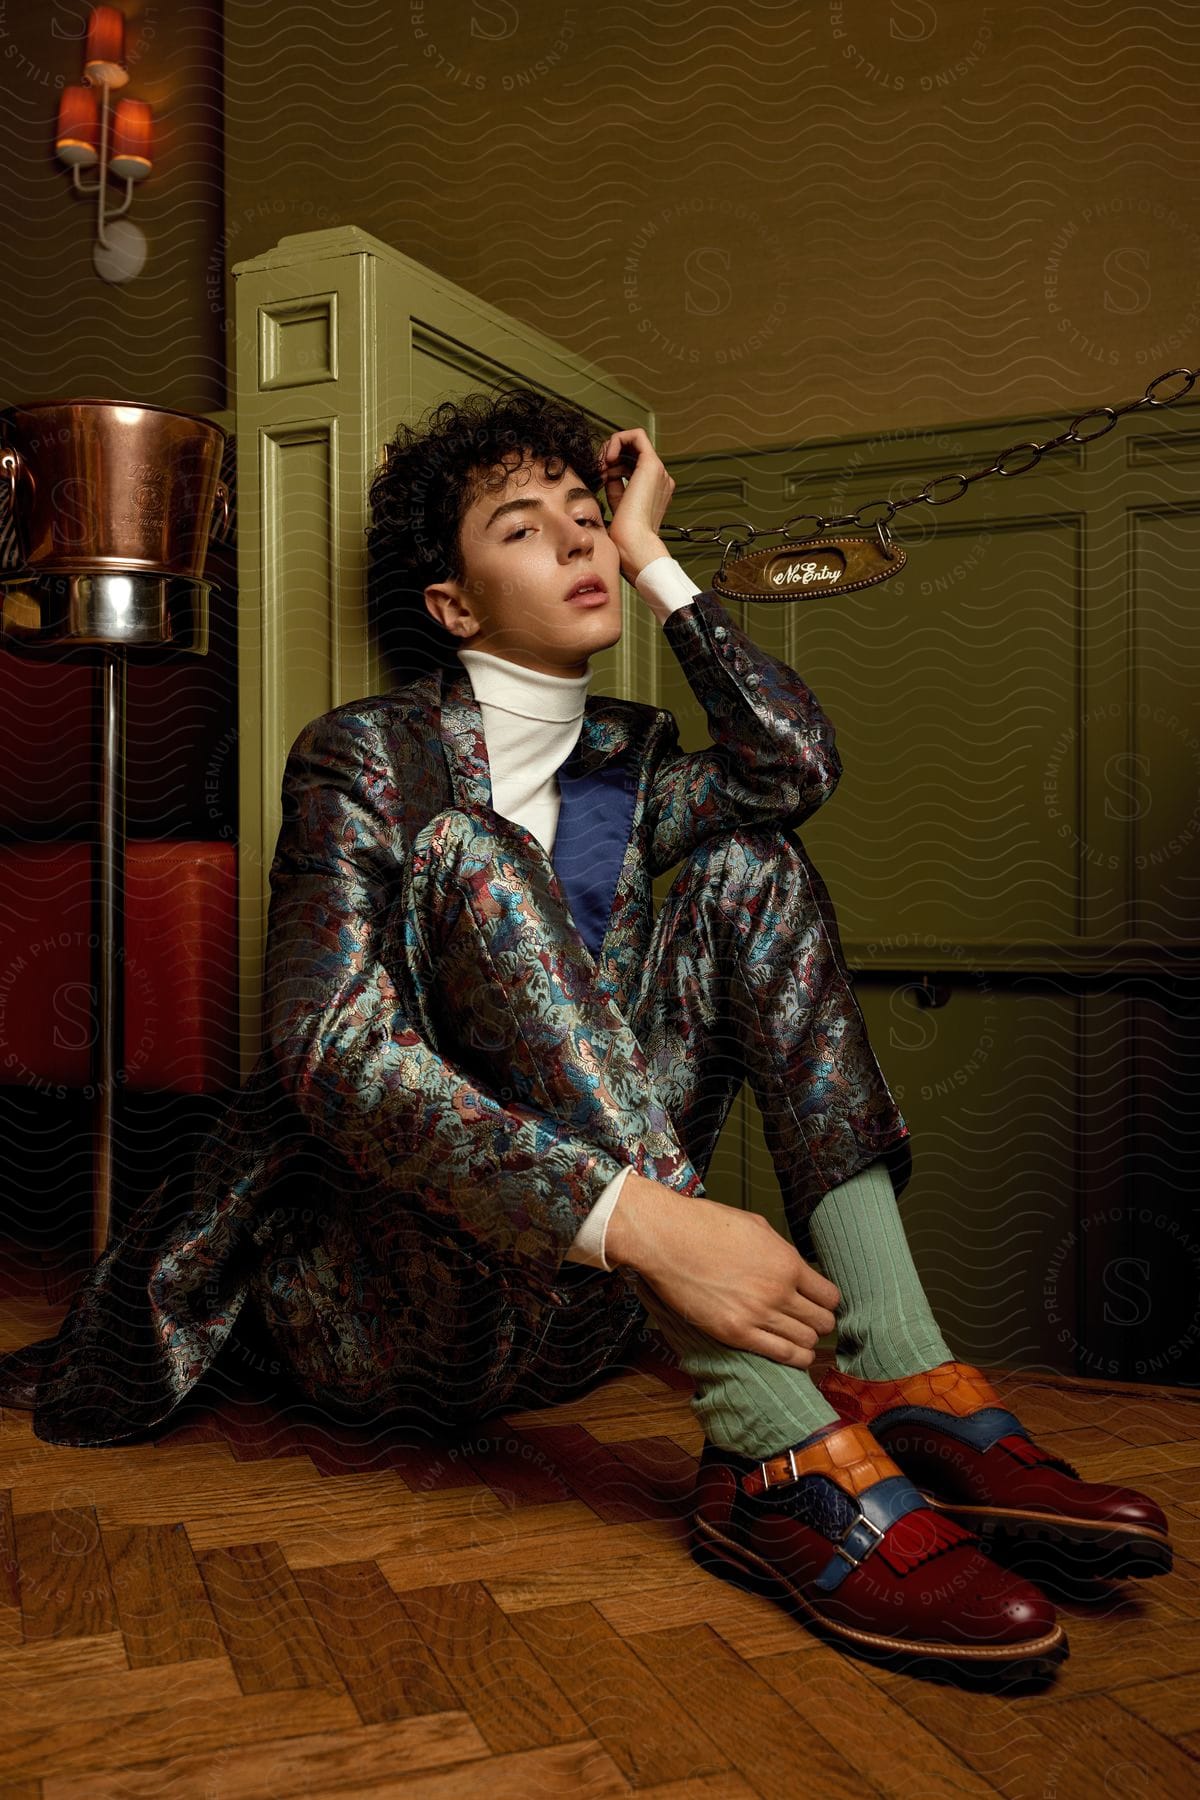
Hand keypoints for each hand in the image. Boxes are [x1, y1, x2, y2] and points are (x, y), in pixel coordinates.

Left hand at [598, 426, 676, 584]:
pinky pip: (636, 436)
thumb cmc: (624, 534)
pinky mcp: (652, 465)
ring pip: (633, 442)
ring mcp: (659, 471)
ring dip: (611, 449)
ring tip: (601, 467)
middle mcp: (660, 479)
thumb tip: (607, 470)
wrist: (634, 545)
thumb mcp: (617, 503)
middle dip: (610, 456)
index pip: (631, 466)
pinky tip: (608, 457)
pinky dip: (618, 440)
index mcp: (655, 490)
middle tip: (598, 470)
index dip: (612, 466)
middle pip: (631, 452)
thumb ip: (615, 485)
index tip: (599, 477)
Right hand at [606, 1172, 840, 1368]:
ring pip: (806, 1341)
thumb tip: (794, 1267)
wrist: (667, 1239)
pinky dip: (794, 1358)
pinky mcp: (736, 1333)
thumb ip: (781, 1251)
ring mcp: (757, 1315)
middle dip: (820, 1322)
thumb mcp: (757, 1227)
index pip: (829, 1295)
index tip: (820, 1302)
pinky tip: (795, 1355)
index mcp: (787, 1262)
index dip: (827, 1301)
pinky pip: (781, 1355)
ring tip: (800, 1338)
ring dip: (807, 1341)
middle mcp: (778, 1291)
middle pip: (822, 1322)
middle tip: (811, 1321)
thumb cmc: (706, 1226)